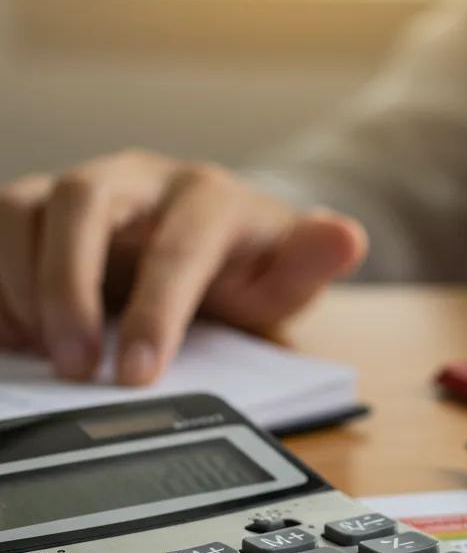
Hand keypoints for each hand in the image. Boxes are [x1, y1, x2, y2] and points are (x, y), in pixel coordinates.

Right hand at [0, 149, 366, 384]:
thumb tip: (348, 235)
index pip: (176, 248)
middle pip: (82, 203)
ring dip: (22, 283)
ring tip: (40, 352)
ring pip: (24, 208)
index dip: (154, 313)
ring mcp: (84, 186)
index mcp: (208, 195)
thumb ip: (313, 260)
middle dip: (68, 286)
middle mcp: (139, 177)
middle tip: (75, 368)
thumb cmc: (248, 262)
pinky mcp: (41, 208)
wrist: (212, 240)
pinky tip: (16, 331)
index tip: (137, 374)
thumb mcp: (289, 272)